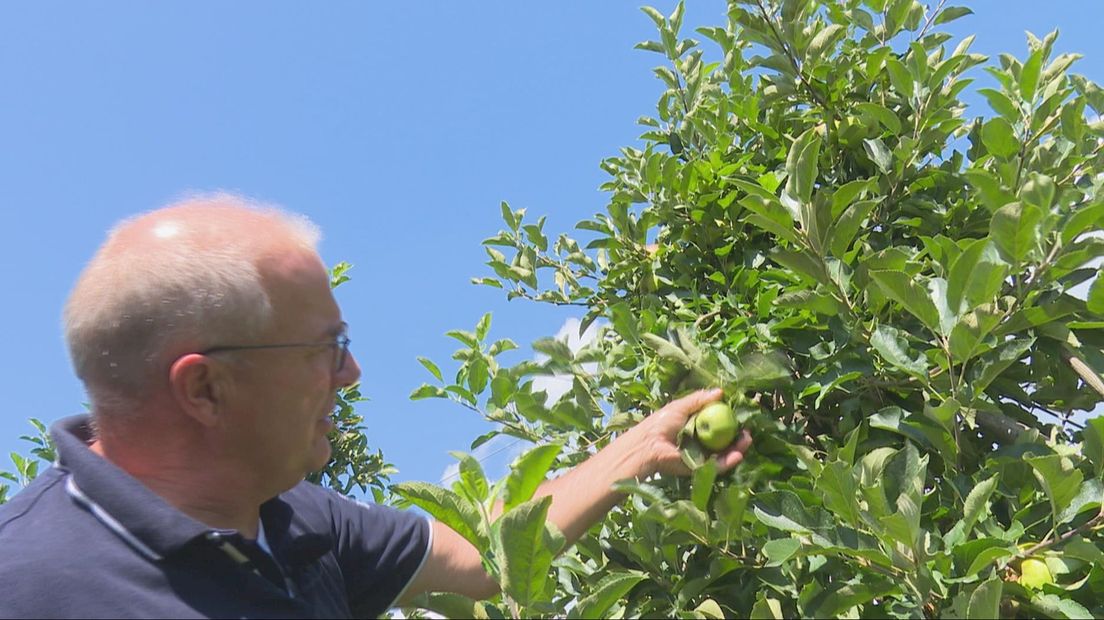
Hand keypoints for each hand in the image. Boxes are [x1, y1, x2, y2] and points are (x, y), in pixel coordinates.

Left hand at [630, 388, 751, 476]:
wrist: (648, 444)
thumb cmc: (661, 423)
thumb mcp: (681, 406)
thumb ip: (700, 399)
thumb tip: (721, 391)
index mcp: (697, 428)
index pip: (719, 426)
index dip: (732, 423)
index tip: (742, 417)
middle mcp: (701, 443)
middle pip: (726, 442)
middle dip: (739, 438)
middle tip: (748, 432)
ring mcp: (701, 457)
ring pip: (725, 455)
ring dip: (738, 449)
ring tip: (746, 440)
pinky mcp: (699, 469)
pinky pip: (717, 467)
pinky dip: (729, 461)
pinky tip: (738, 454)